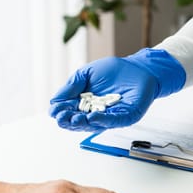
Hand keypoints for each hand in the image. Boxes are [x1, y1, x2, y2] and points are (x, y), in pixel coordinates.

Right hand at [49, 48, 185, 131]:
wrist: (138, 67)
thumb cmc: (114, 71)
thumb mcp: (86, 74)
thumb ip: (72, 86)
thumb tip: (55, 101)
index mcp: (86, 104)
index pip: (70, 112)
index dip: (61, 113)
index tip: (53, 111)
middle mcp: (98, 113)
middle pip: (80, 122)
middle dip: (69, 121)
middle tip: (61, 118)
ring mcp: (112, 117)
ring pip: (95, 125)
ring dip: (83, 123)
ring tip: (75, 119)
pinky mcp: (127, 117)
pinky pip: (114, 121)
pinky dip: (102, 120)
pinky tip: (92, 117)